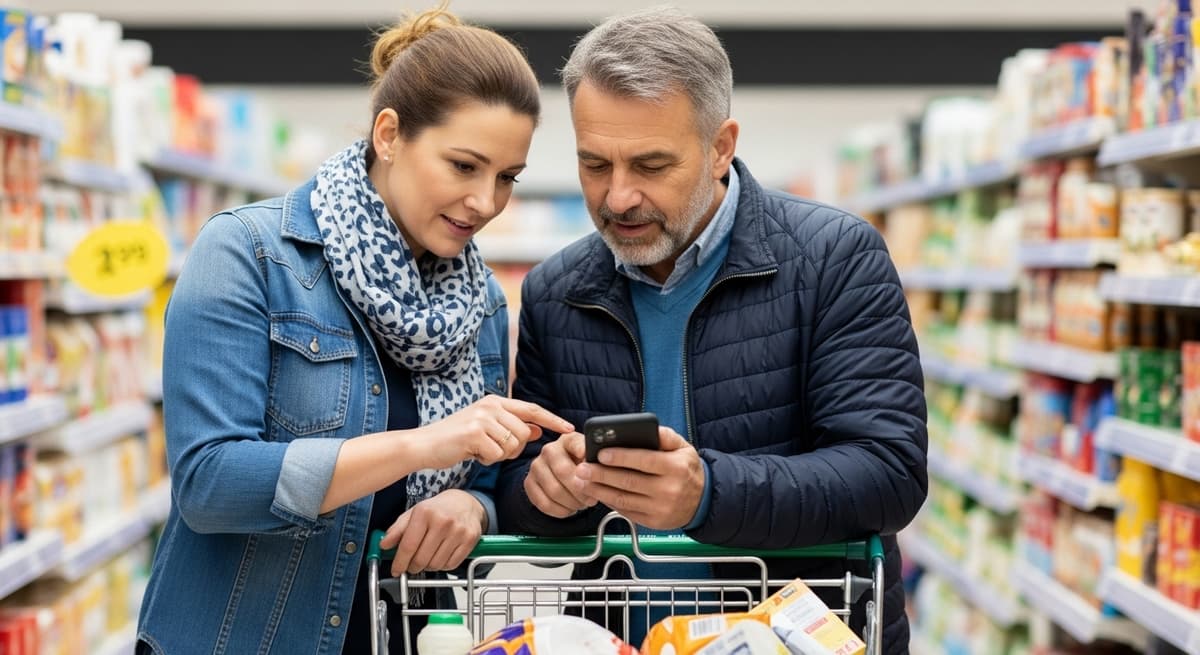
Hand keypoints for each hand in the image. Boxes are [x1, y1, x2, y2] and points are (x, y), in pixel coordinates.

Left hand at [380, 489, 484, 574]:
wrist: (464, 503)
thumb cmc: (437, 509)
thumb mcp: (414, 513)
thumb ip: (397, 529)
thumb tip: (384, 545)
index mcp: (425, 512)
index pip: (408, 545)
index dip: (399, 562)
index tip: (396, 570)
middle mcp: (443, 521)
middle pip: (421, 559)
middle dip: (412, 567)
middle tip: (411, 565)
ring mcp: (458, 531)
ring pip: (436, 564)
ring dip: (427, 567)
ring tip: (427, 558)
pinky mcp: (470, 540)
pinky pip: (451, 565)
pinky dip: (442, 566)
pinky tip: (440, 556)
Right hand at [417, 396, 573, 468]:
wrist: (424, 445)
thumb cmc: (455, 440)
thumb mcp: (486, 429)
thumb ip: (511, 427)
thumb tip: (536, 430)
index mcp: (494, 401)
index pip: (531, 409)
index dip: (552, 419)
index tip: (568, 428)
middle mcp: (490, 406)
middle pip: (523, 434)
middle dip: (512, 449)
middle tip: (491, 450)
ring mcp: (482, 418)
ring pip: (512, 446)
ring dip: (498, 455)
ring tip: (478, 450)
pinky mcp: (474, 434)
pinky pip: (497, 455)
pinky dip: (487, 461)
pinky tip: (472, 454)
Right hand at [524, 432, 597, 517]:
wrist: (564, 475)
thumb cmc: (582, 467)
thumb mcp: (592, 459)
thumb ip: (597, 462)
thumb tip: (602, 469)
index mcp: (568, 439)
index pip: (575, 443)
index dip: (583, 451)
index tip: (590, 461)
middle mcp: (549, 450)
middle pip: (563, 471)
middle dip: (581, 490)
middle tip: (592, 499)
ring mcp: (536, 466)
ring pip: (554, 491)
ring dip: (572, 502)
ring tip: (582, 504)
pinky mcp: (529, 483)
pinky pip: (545, 503)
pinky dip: (561, 510)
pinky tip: (570, 508)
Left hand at [574, 427, 704, 529]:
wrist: (702, 500)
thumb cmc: (686, 469)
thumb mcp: (683, 447)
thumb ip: (664, 435)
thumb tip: (644, 428)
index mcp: (675, 467)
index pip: (643, 460)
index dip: (620, 457)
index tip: (600, 453)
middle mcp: (668, 489)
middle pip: (628, 481)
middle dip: (601, 474)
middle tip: (582, 468)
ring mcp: (660, 508)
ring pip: (623, 499)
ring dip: (599, 490)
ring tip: (582, 482)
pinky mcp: (653, 522)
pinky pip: (626, 511)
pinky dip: (609, 502)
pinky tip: (598, 493)